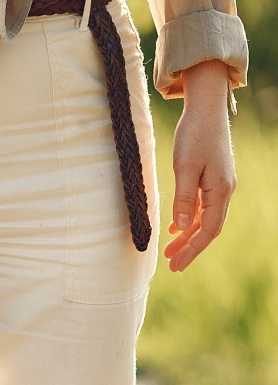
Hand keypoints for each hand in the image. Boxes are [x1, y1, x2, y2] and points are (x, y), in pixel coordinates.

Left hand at [164, 61, 236, 272]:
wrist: (205, 109)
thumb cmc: (194, 135)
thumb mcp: (185, 167)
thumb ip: (184, 198)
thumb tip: (183, 227)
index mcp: (221, 190)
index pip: (208, 230)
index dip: (192, 250)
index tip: (176, 266)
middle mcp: (225, 190)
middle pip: (208, 228)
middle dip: (190, 248)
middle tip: (172, 266)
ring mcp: (220, 184)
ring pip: (205, 219)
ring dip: (188, 236)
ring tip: (170, 252)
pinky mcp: (212, 178)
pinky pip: (202, 206)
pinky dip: (190, 219)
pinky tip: (177, 228)